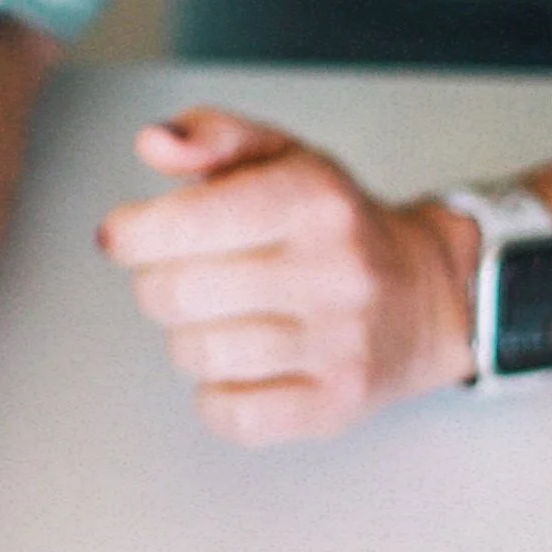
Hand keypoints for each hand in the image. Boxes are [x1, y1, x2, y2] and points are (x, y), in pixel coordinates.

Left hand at [97, 108, 475, 439]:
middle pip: (176, 293)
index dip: (131, 234)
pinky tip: (237, 366)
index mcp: (311, 200)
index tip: (125, 236)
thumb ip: (212, 136)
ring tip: (218, 317)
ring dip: (187, 337)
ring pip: (197, 355)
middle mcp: (331, 270)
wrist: (425, 294)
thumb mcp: (281, 156)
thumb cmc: (335, 225)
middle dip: (155, 285)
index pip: (185, 222)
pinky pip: (230, 415)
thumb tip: (153, 143)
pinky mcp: (335, 403)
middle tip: (177, 276)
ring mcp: (338, 342)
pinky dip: (215, 395)